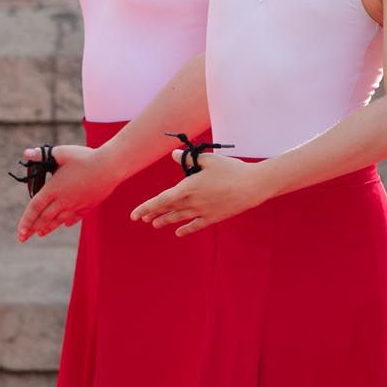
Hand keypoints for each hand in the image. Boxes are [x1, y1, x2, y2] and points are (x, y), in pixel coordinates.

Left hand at [16, 143, 122, 239]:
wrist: (110, 167)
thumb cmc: (86, 158)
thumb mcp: (62, 153)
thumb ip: (42, 154)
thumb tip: (27, 153)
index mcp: (54, 189)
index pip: (35, 208)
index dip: (26, 221)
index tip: (19, 232)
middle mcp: (64, 200)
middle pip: (45, 218)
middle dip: (32, 229)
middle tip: (23, 238)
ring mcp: (76, 205)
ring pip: (59, 220)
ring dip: (48, 228)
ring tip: (40, 234)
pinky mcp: (88, 205)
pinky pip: (75, 217)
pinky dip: (68, 221)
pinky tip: (66, 224)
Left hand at [129, 152, 268, 235]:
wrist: (252, 186)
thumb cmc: (230, 169)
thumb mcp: (208, 160)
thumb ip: (189, 159)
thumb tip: (174, 154)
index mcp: (188, 188)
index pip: (161, 200)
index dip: (146, 207)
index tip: (134, 215)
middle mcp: (193, 202)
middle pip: (168, 210)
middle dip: (153, 214)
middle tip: (142, 219)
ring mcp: (203, 212)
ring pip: (179, 218)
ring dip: (166, 220)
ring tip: (154, 224)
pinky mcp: (213, 217)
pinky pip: (195, 225)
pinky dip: (186, 229)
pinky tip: (178, 232)